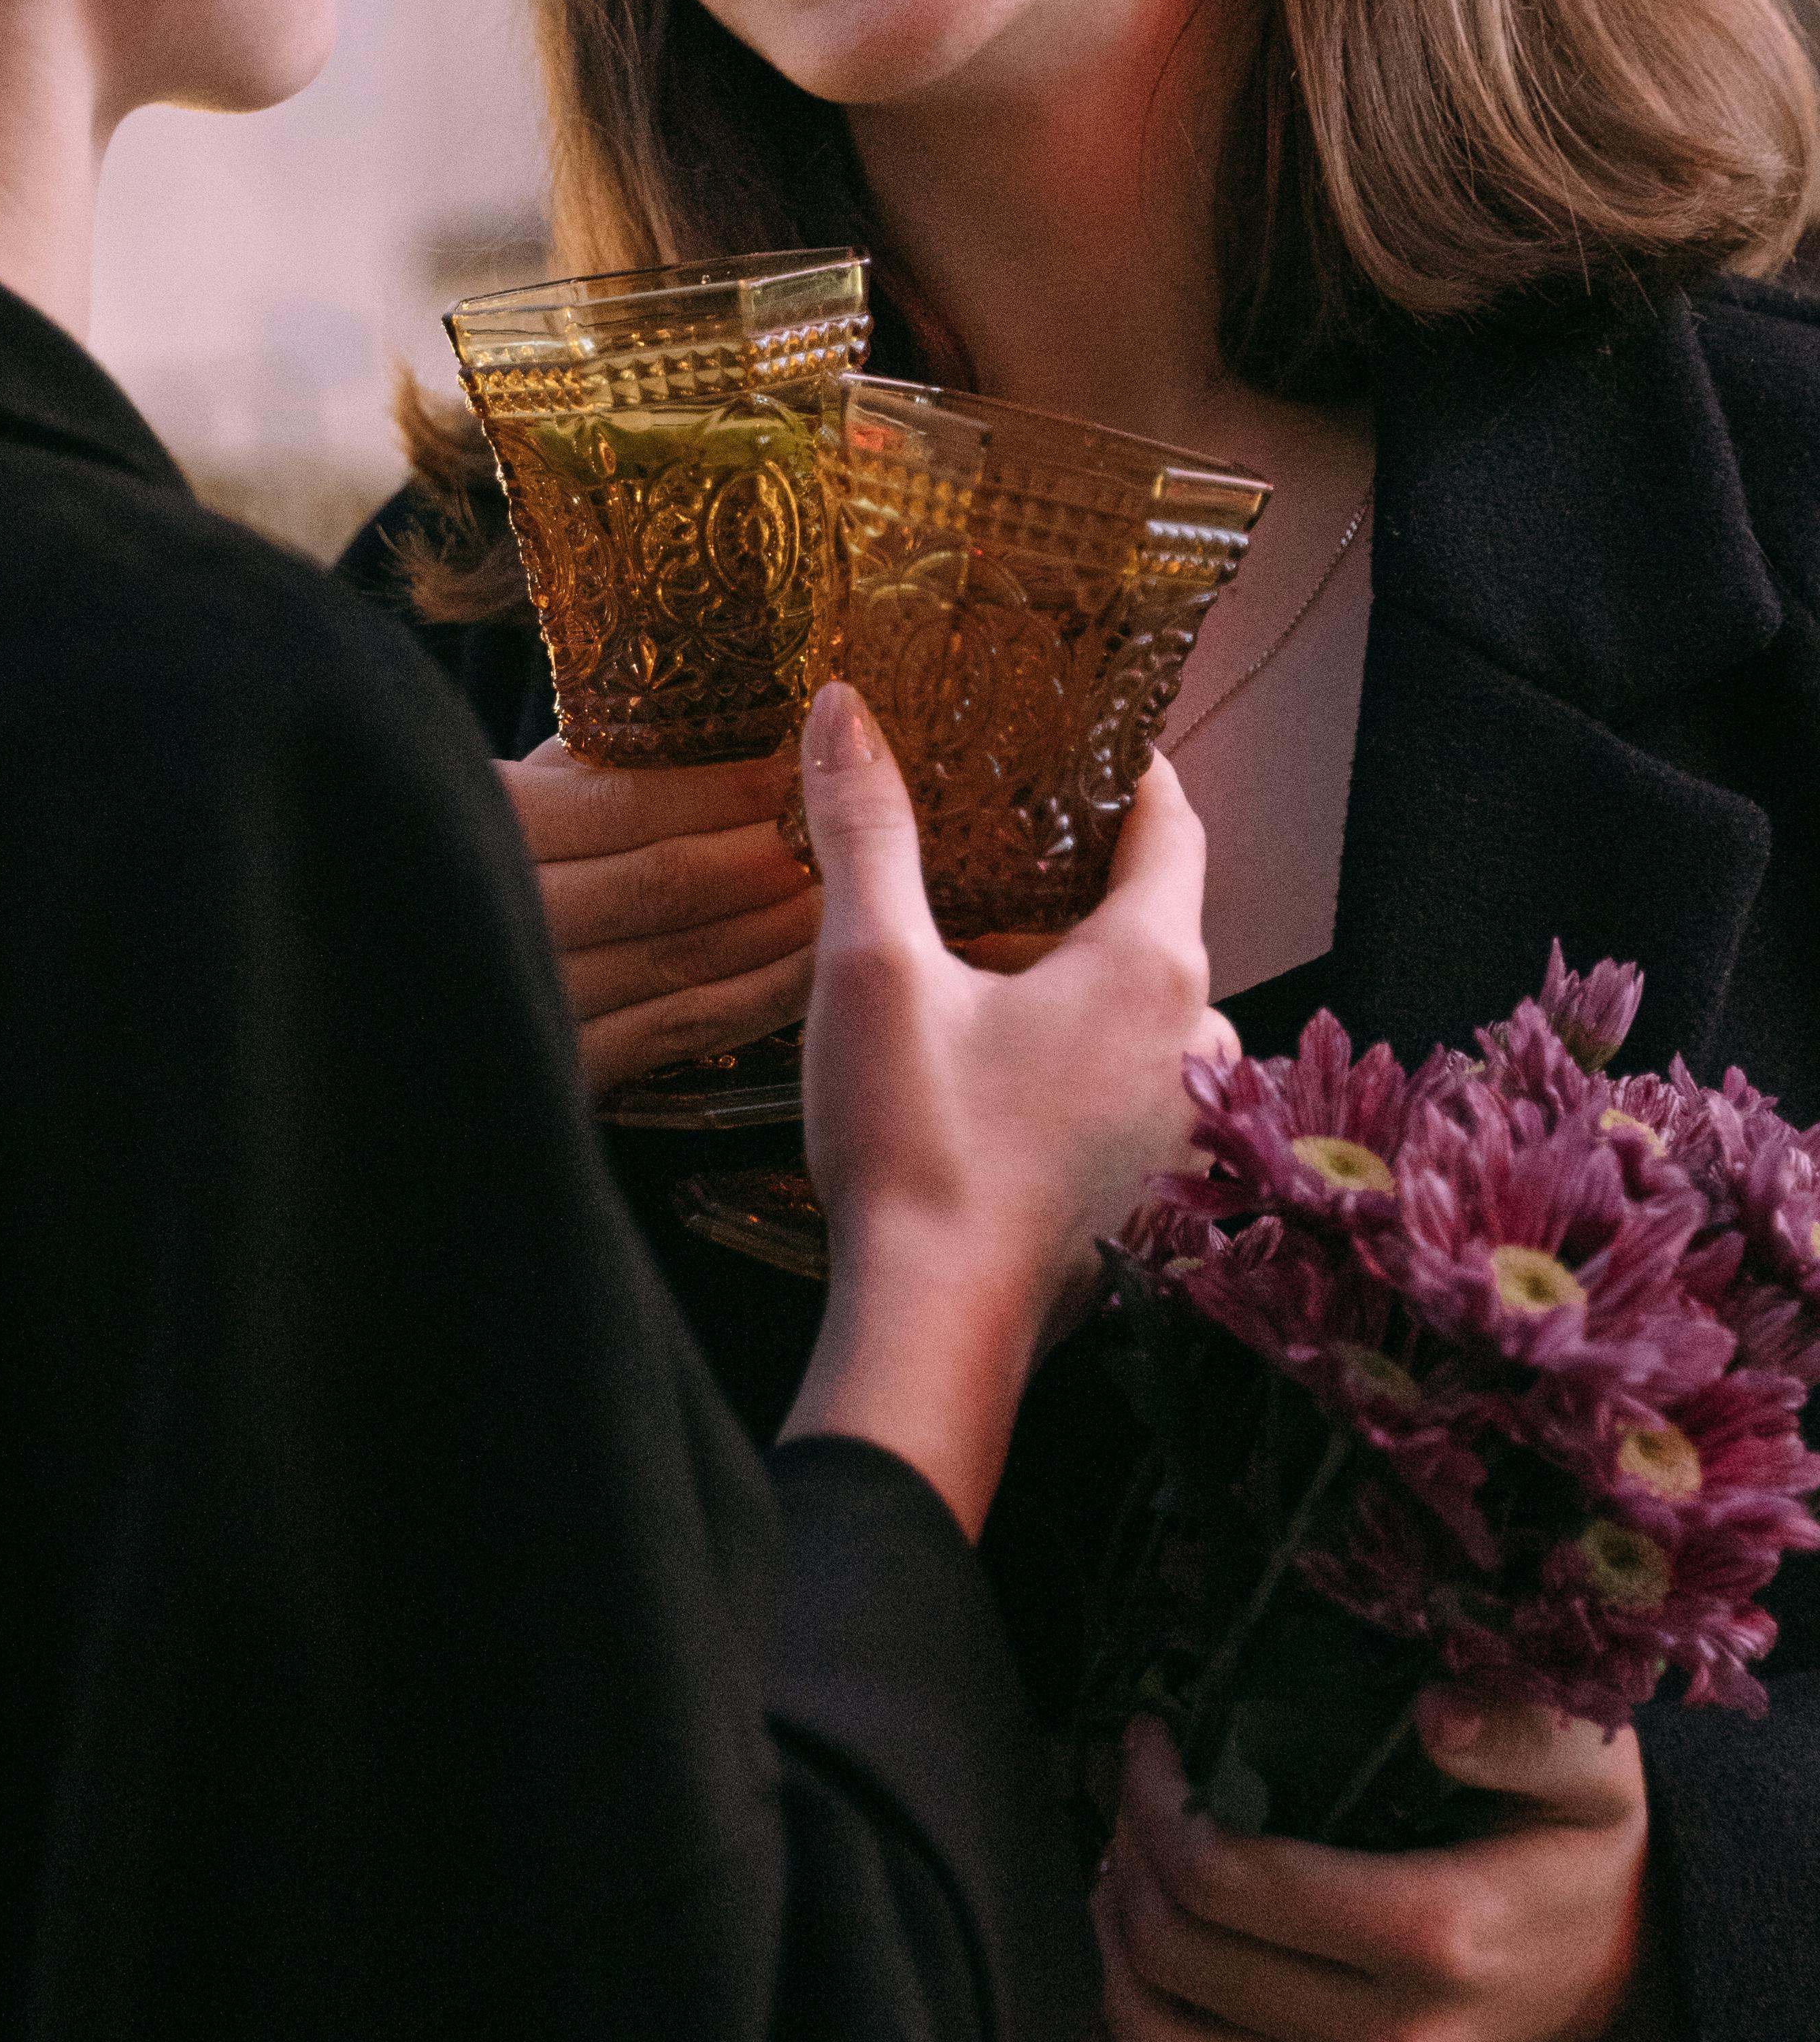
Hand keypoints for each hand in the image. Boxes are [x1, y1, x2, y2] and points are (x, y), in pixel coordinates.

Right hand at [499, 739, 819, 1092]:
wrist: (424, 1048)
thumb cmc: (490, 857)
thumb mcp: (534, 787)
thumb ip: (604, 758)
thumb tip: (729, 710)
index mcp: (494, 818)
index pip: (626, 800)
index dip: (725, 785)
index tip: (802, 757)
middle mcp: (502, 909)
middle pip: (661, 879)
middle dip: (765, 850)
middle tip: (842, 825)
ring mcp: (539, 999)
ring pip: (679, 954)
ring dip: (777, 918)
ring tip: (846, 882)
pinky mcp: (573, 1071)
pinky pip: (680, 1027)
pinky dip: (759, 992)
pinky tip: (814, 963)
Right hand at [780, 695, 1225, 1529]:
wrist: (934, 1332)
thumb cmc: (918, 1146)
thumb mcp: (872, 967)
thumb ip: (866, 829)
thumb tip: (841, 709)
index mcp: (1153, 966)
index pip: (1172, 823)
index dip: (1131, 769)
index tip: (1088, 733)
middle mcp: (1200, 1040)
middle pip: (1159, 918)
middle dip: (1088, 875)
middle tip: (1007, 839)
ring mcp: (1188, 1128)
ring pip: (1149, 1012)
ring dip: (1085, 977)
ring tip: (993, 955)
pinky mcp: (1157, 1195)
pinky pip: (1138, 1088)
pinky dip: (1088, 1056)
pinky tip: (1009, 1066)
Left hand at [1088, 1700, 1670, 2041]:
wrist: (1642, 1977)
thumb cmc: (1594, 1854)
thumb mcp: (1591, 1772)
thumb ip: (1522, 1730)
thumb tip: (1432, 1713)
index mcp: (1434, 1936)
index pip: (1227, 1878)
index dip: (1156, 1801)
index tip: (1151, 1740)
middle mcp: (1387, 2041)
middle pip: (1176, 1955)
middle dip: (1125, 1858)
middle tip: (1133, 1798)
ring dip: (1107, 1956)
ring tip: (1120, 1878)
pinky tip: (1120, 1992)